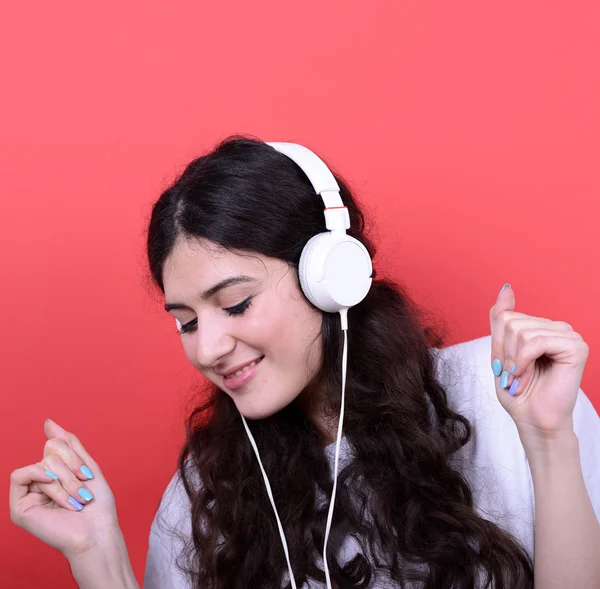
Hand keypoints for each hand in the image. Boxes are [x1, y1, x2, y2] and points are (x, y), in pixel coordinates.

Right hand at [9, 419, 120, 560]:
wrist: (97, 531)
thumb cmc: (96, 504)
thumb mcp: (86, 465)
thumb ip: (67, 443)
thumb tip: (48, 422)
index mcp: (54, 473)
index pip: (55, 445)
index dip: (74, 456)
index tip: (88, 475)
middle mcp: (39, 483)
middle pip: (49, 453)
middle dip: (71, 470)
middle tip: (83, 491)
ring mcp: (28, 495)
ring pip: (42, 464)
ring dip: (65, 482)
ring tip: (76, 501)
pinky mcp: (19, 507)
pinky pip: (21, 475)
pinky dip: (42, 478)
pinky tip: (53, 488)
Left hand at [490, 284, 588, 439]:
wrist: (532, 420)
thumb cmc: (518, 390)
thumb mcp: (500, 350)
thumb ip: (501, 318)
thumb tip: (506, 287)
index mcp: (540, 327)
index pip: (505, 316)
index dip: (498, 344)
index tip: (506, 366)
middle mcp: (557, 327)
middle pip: (510, 322)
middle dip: (504, 352)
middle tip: (514, 374)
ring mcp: (568, 335)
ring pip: (520, 331)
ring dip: (513, 360)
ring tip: (521, 377)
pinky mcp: (576, 347)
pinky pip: (536, 342)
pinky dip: (523, 361)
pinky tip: (526, 375)